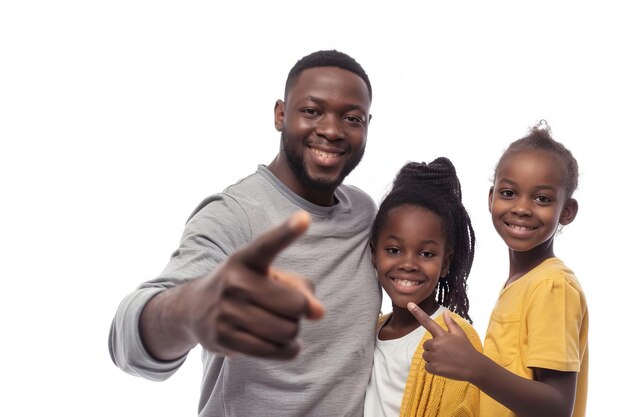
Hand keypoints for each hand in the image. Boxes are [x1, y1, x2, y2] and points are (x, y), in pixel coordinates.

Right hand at [185, 210, 323, 358]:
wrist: (194, 309)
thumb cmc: (246, 288)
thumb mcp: (269, 277)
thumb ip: (301, 288)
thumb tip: (318, 313)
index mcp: (246, 259)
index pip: (269, 244)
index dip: (287, 231)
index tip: (305, 218)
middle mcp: (234, 282)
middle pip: (295, 305)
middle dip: (299, 312)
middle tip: (286, 310)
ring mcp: (227, 311)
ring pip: (287, 331)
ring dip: (292, 333)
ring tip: (279, 326)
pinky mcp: (225, 339)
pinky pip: (276, 351)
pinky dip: (288, 351)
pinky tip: (283, 345)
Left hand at [408, 302, 479, 380]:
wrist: (474, 367)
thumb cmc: (467, 349)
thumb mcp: (460, 334)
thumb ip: (450, 323)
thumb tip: (445, 312)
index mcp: (442, 335)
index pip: (427, 321)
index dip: (417, 312)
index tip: (409, 304)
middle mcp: (436, 344)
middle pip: (426, 345)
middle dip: (433, 348)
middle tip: (446, 352)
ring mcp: (434, 356)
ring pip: (426, 356)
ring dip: (433, 358)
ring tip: (446, 360)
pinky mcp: (433, 368)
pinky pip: (427, 366)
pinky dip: (433, 368)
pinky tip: (444, 367)